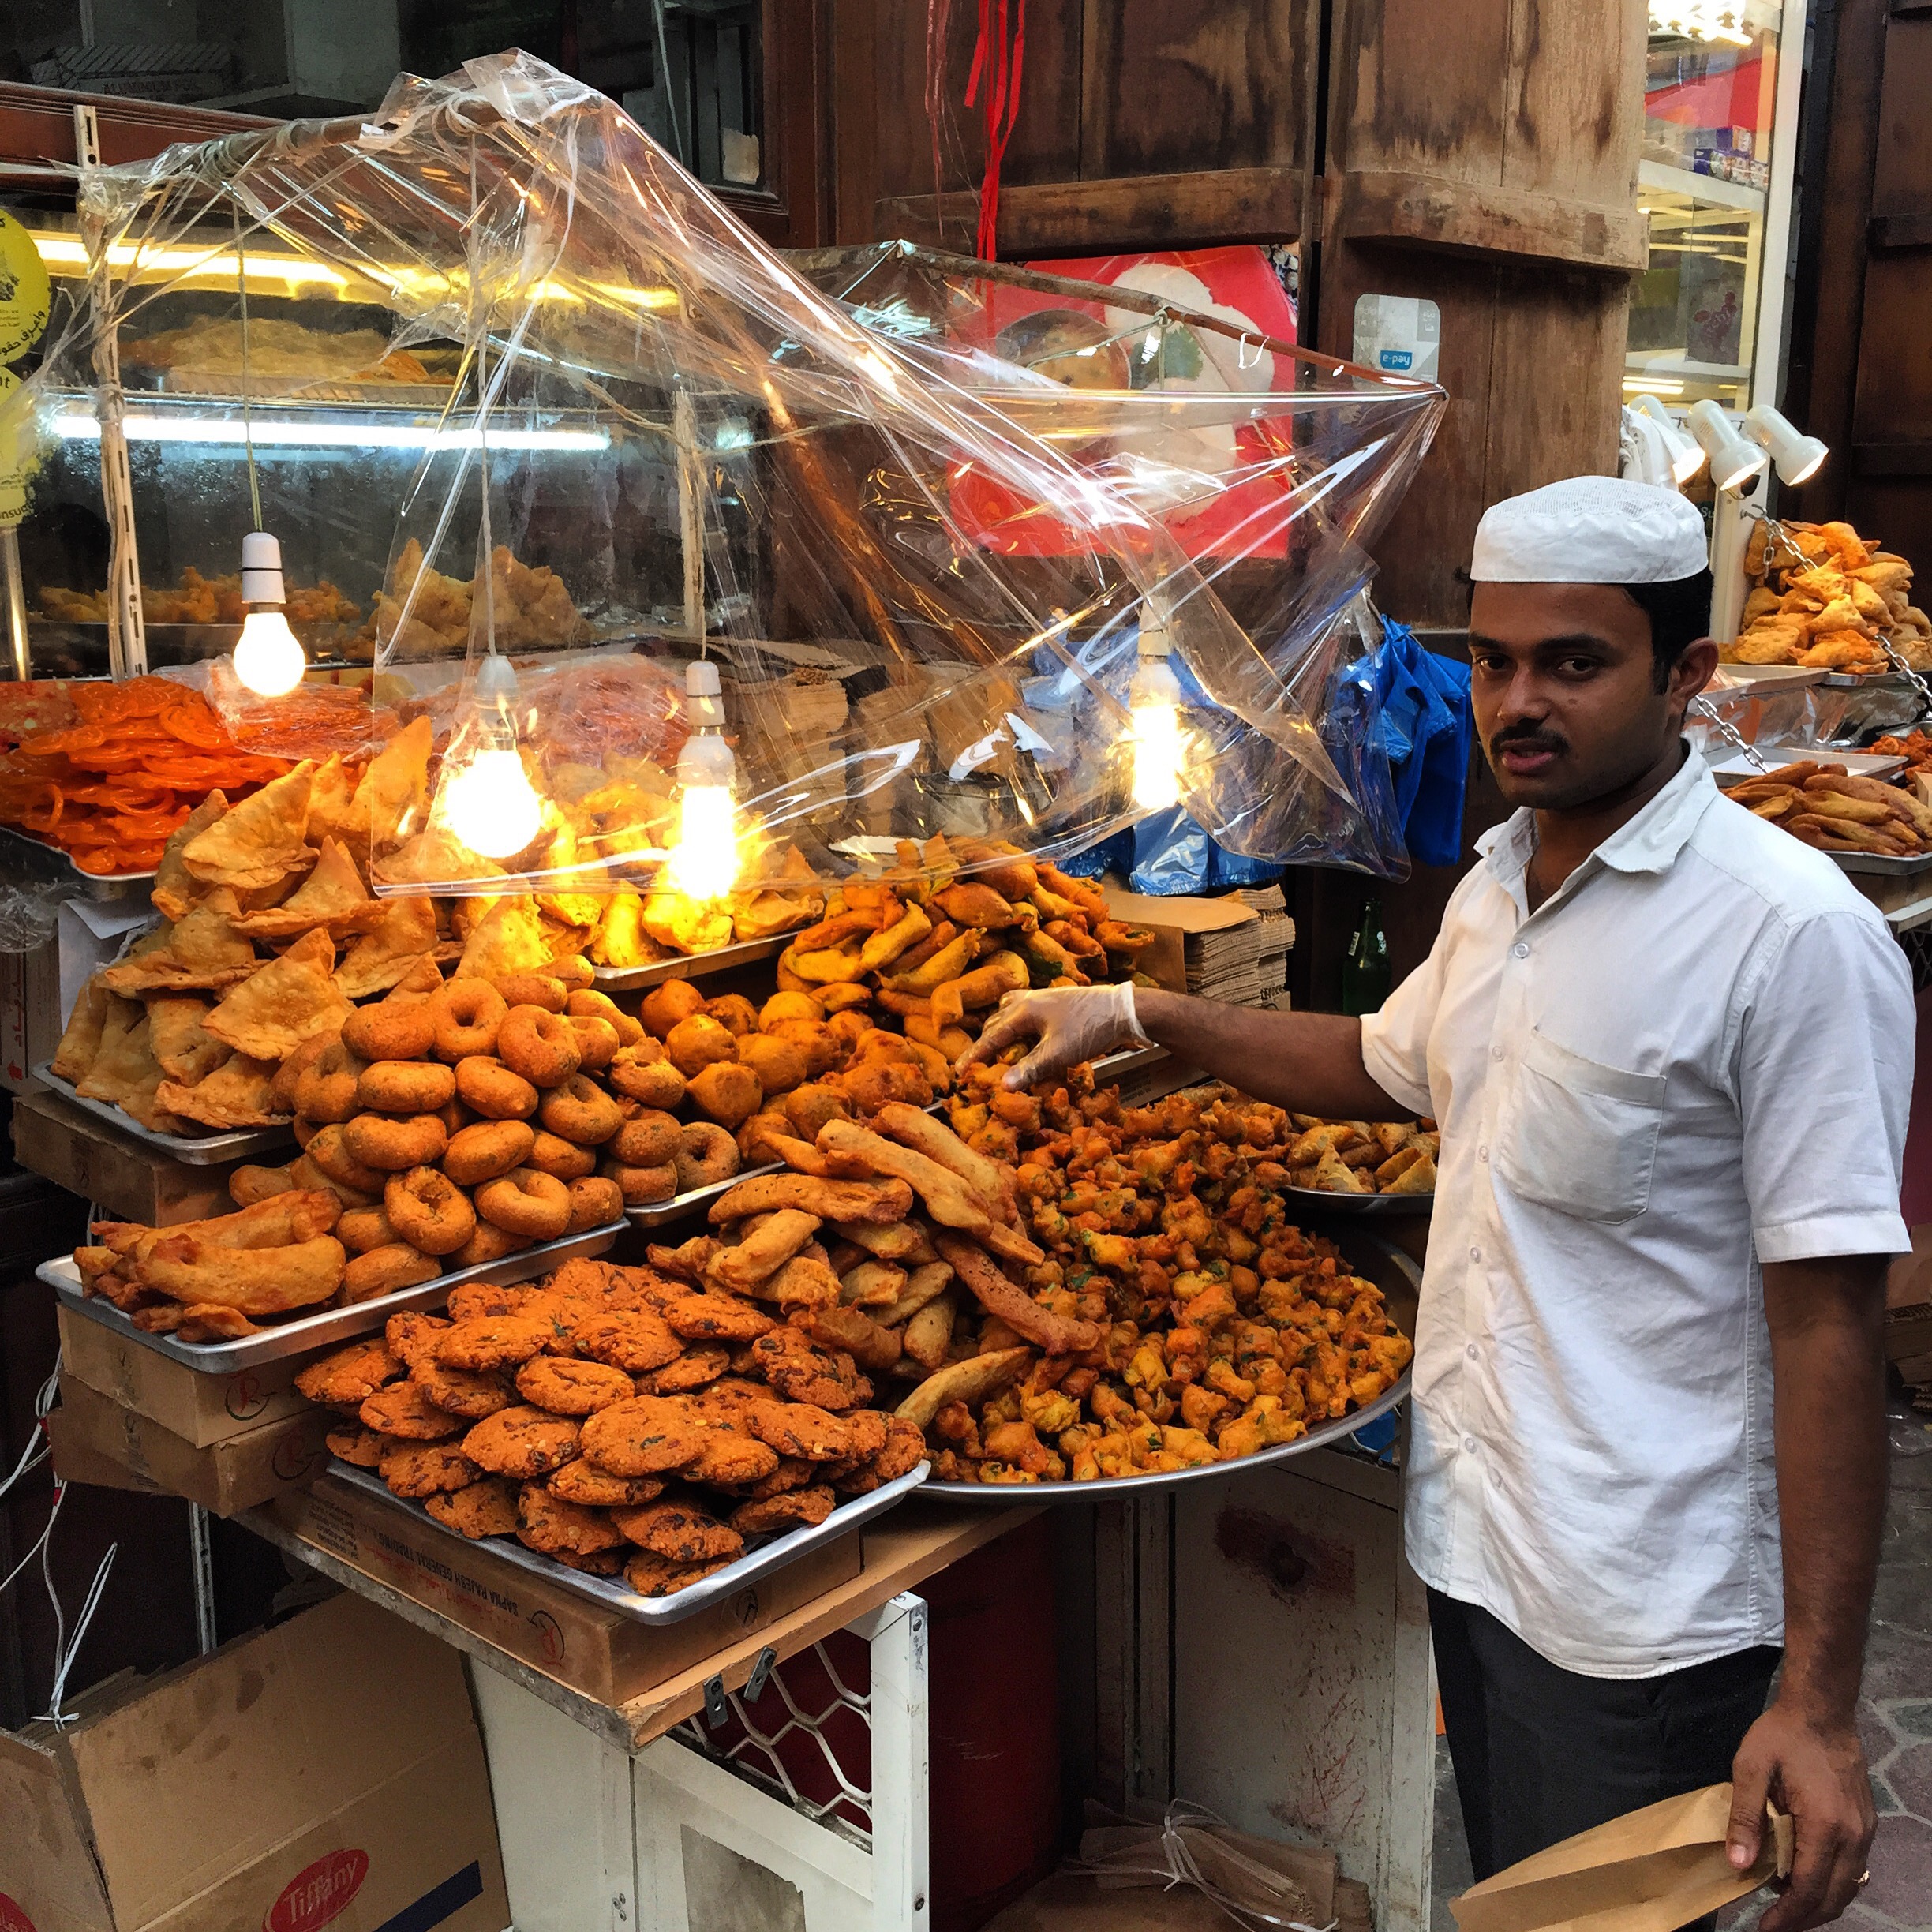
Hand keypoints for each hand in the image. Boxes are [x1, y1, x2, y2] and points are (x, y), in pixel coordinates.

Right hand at [960, 984, 1150, 1089]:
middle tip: (978, 1063)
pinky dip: (1016, 1022)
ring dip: (1000, 1029)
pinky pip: (1024, 1010)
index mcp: (1023, 1010)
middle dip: (985, 1041)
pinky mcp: (1054, 1001)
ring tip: (997, 1046)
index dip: (975, 1055)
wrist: (1122, 1010)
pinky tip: (1026, 1033)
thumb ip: (1029, 1069)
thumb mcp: (1058, 1054)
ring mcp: (1042, 998)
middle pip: (996, 1021)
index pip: (991, 1037)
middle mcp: (1027, 999)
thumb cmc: (1089, 1029)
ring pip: (1009, 1012)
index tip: (958, 1071)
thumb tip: (1003, 1086)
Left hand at [1726, 1698, 1874, 1931]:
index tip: (1765, 1929)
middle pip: (1833, 1897)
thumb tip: (1738, 1864)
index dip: (1788, 1915)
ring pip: (1848, 1887)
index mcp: (1824, 1827)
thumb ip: (1745, 1817)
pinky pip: (1853, 1869)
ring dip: (1820, 1904)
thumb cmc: (1782, 1736)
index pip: (1809, 1889)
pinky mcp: (1865, 1824)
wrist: (1822, 1710)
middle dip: (1804, 1918)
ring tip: (1786, 1907)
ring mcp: (1864, 1831)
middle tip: (1774, 1925)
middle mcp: (1852, 1837)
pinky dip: (1831, 1883)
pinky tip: (1805, 1878)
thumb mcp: (1751, 1768)